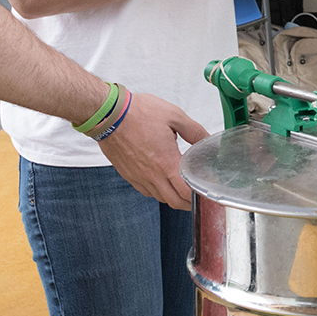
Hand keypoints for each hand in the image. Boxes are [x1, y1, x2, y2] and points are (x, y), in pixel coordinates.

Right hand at [97, 91, 208, 208]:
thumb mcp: (174, 115)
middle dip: (189, 202)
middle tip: (198, 194)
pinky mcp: (128, 175)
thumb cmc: (138, 113)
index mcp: (166, 162)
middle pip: (174, 201)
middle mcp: (152, 175)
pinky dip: (157, 191)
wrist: (108, 115)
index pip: (186, 192)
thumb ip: (194, 130)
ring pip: (160, 197)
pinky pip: (146, 191)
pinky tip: (162, 181)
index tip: (206, 190)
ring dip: (173, 197)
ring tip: (182, 188)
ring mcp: (138, 177)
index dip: (199, 195)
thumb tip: (207, 140)